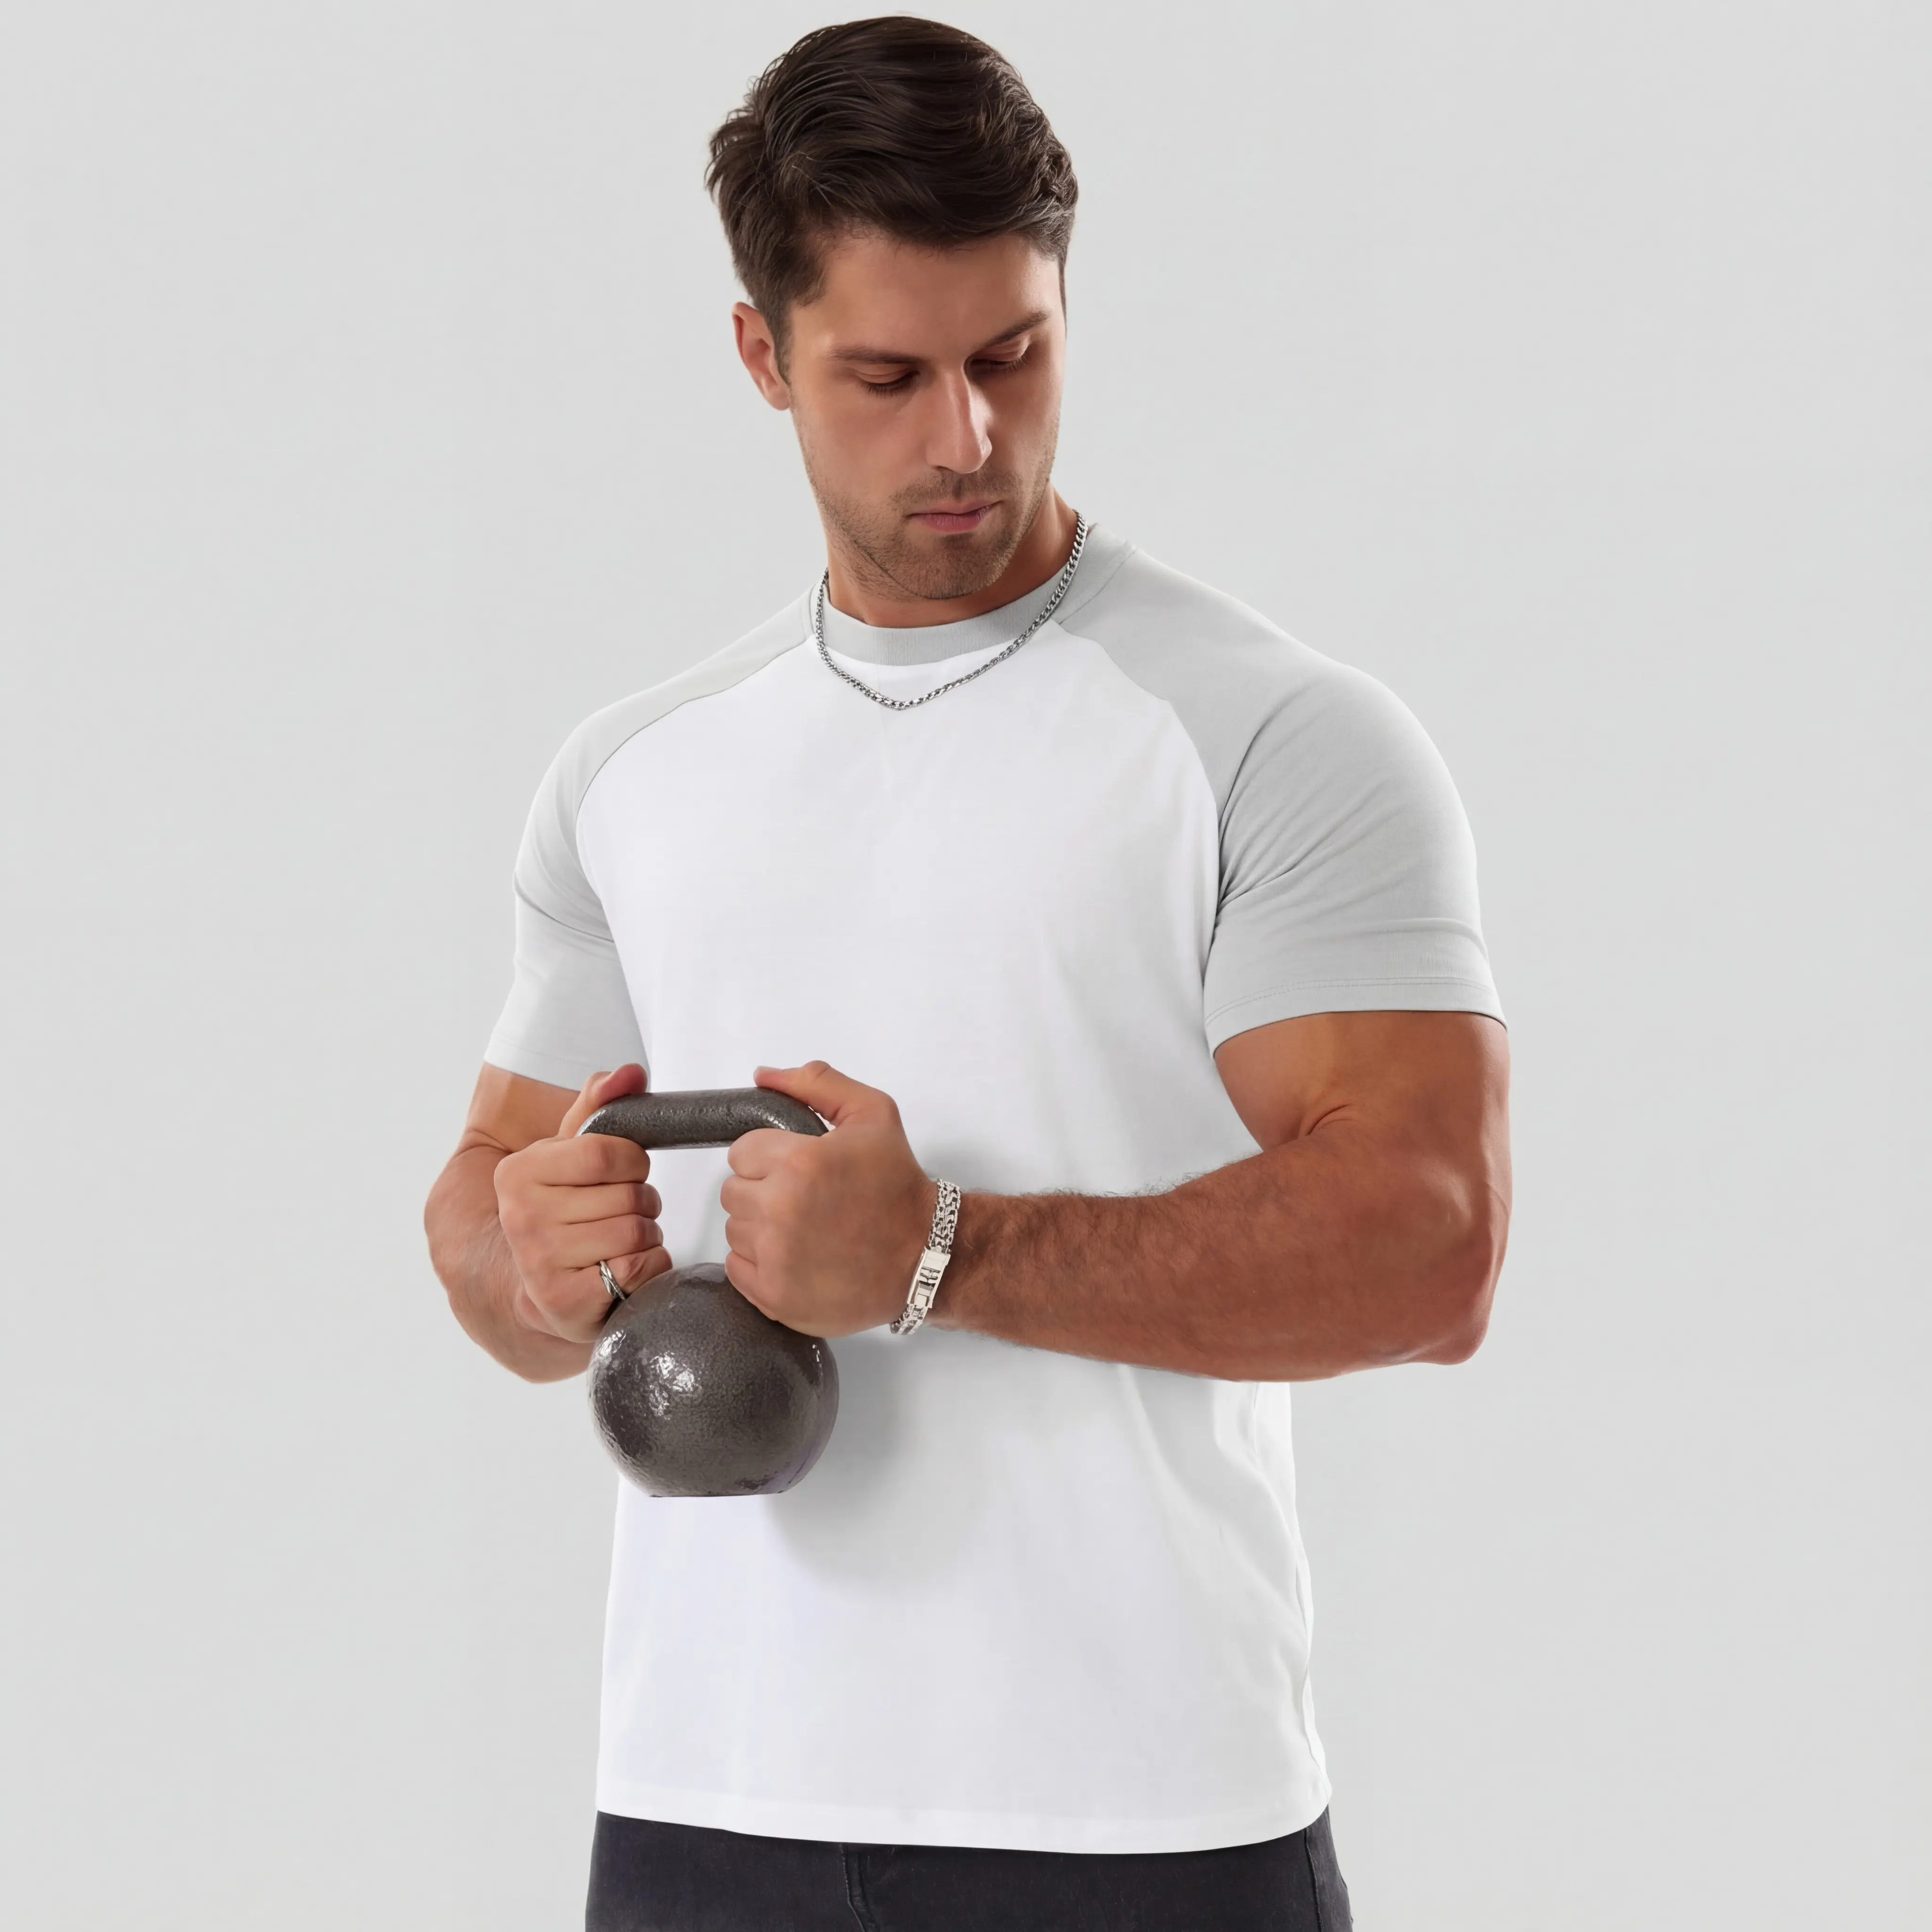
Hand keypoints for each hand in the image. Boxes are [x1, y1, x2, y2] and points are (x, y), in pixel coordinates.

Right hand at [493, 1064, 672, 1344]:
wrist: (544, 1285)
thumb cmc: (567, 1210)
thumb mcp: (573, 1152)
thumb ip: (599, 1105)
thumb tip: (631, 1073)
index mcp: (517, 1172)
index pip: (603, 1152)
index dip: (631, 1162)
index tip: (625, 1172)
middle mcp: (520, 1218)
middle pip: (626, 1195)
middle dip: (643, 1201)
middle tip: (624, 1211)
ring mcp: (539, 1264)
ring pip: (636, 1233)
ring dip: (647, 1235)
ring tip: (622, 1240)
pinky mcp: (565, 1303)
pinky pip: (640, 1269)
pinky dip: (649, 1266)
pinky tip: (624, 1267)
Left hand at [720, 1061, 936, 1336]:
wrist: (926, 1254)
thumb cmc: (898, 1186)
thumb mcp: (873, 1114)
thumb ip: (816, 1083)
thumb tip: (763, 1075)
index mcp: (799, 1163)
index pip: (741, 1152)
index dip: (770, 1157)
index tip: (798, 1169)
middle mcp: (780, 1210)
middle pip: (733, 1192)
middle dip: (764, 1191)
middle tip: (804, 1200)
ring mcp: (775, 1257)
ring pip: (735, 1230)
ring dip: (762, 1227)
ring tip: (805, 1229)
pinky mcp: (774, 1295)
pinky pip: (736, 1268)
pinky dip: (760, 1263)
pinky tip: (797, 1256)